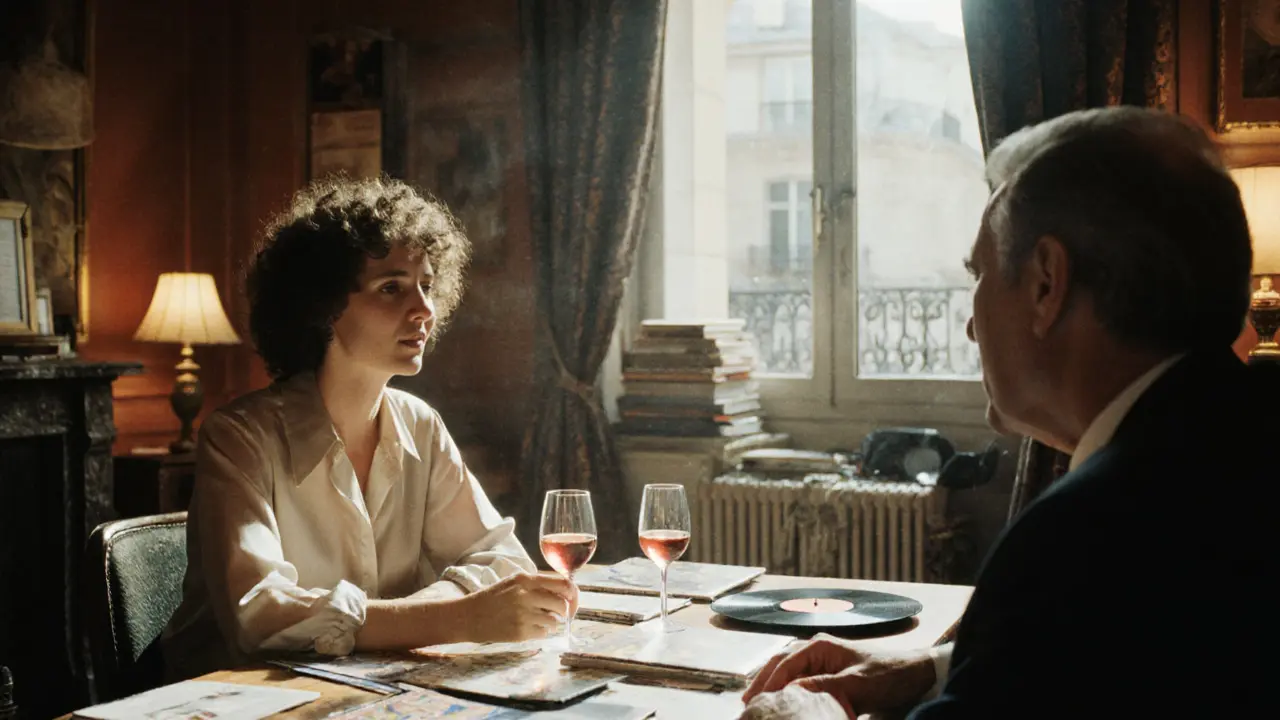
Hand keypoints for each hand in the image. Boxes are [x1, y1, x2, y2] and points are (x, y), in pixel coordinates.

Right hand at [456, 572, 577, 641]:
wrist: (468, 617)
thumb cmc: (492, 599)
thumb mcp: (513, 583)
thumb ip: (536, 584)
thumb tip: (565, 591)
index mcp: (525, 580)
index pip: (562, 583)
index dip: (572, 593)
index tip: (572, 599)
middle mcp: (526, 595)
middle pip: (562, 604)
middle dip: (565, 611)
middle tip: (560, 614)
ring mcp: (523, 615)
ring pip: (555, 620)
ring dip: (552, 622)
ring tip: (539, 620)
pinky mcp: (520, 632)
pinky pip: (544, 633)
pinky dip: (541, 632)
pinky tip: (530, 628)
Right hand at [743, 635, 934, 717]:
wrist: (915, 677)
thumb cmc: (889, 676)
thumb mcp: (858, 684)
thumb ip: (825, 687)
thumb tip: (793, 691)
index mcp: (821, 646)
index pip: (785, 663)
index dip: (769, 683)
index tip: (757, 702)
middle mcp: (817, 651)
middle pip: (780, 664)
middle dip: (762, 681)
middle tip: (746, 702)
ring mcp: (822, 663)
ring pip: (787, 672)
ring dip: (771, 685)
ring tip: (756, 701)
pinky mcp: (828, 677)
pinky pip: (800, 682)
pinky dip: (787, 690)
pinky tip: (781, 700)